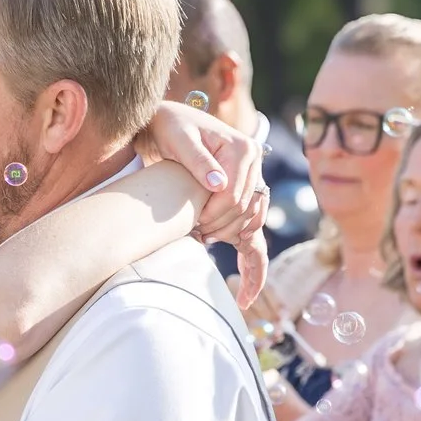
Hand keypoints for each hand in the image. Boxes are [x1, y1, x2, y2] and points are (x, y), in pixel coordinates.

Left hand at [137, 101, 269, 303]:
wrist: (166, 124)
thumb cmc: (169, 127)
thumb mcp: (179, 138)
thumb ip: (198, 161)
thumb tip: (218, 184)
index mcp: (244, 150)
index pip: (236, 196)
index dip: (213, 214)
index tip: (192, 223)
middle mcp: (254, 166)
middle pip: (243, 213)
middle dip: (218, 228)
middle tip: (192, 233)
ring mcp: (250, 184)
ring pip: (249, 226)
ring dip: (227, 238)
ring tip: (200, 239)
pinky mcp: (241, 200)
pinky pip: (255, 239)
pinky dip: (253, 267)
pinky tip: (245, 296)